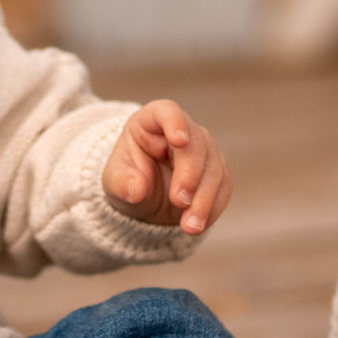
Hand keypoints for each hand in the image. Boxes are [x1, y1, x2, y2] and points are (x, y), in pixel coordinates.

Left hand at [104, 101, 231, 234]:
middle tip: (179, 202)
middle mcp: (184, 130)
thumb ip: (122, 183)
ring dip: (204, 199)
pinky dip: (213, 207)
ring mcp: (205, 150)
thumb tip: (137, 189)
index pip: (167, 111)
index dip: (175, 122)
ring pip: (215, 168)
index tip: (179, 141)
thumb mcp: (114, 182)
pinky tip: (199, 224)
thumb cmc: (127, 179)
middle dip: (190, 175)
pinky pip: (223, 187)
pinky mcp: (218, 172)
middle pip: (196, 144)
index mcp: (152, 121)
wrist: (144, 198)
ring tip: (190, 226)